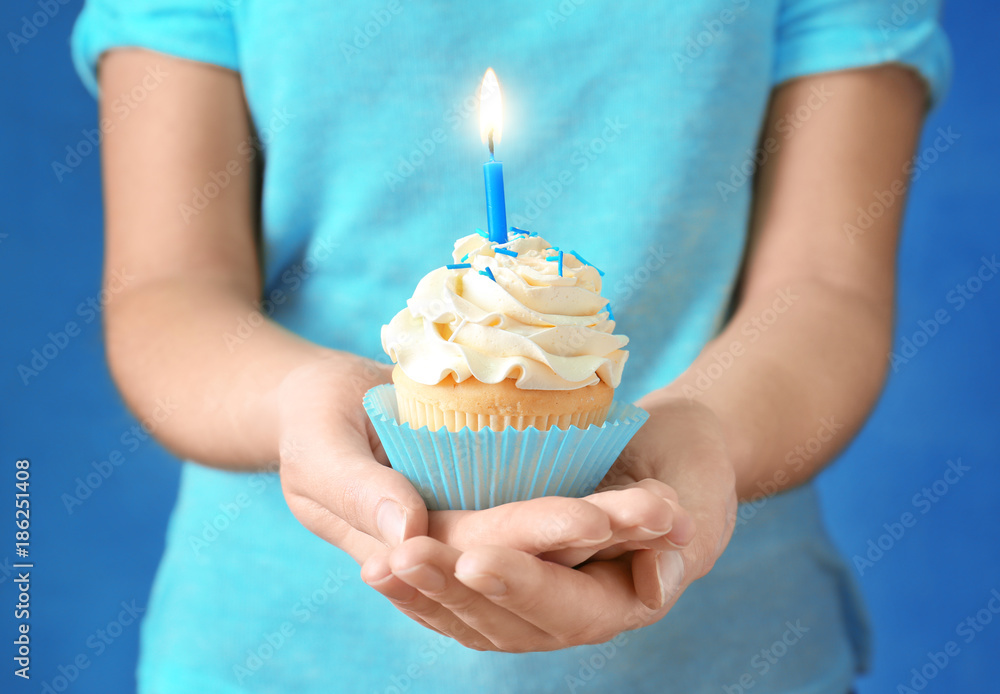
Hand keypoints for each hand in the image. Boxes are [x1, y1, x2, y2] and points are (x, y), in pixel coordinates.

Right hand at [277, 357, 690, 566]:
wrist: (315, 400)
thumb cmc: (307, 415)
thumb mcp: (318, 445)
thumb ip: (356, 491)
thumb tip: (410, 535)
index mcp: (395, 553)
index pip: (476, 549)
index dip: (535, 535)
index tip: (595, 518)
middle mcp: (442, 555)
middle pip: (526, 551)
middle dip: (591, 533)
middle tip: (659, 512)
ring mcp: (463, 532)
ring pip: (541, 542)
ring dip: (603, 529)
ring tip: (664, 510)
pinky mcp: (479, 507)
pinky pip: (536, 515)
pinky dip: (585, 512)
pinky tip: (635, 501)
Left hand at [361, 394, 737, 651]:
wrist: (670, 453)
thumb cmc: (687, 461)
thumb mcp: (692, 483)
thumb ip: (678, 528)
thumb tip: (660, 581)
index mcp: (626, 597)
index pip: (571, 604)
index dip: (524, 585)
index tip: (475, 558)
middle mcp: (577, 611)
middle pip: (509, 620)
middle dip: (453, 591)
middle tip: (401, 558)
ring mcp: (541, 602)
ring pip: (477, 616)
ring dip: (425, 594)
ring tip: (377, 566)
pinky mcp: (514, 582)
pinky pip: (464, 599)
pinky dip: (423, 588)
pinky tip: (380, 565)